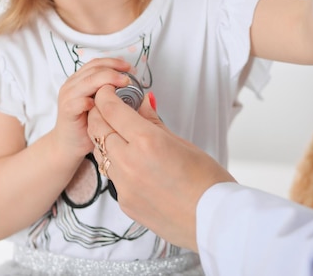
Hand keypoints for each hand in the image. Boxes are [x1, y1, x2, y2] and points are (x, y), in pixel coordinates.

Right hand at [54, 58, 130, 159]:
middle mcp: (72, 84)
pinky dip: (91, 100)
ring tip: (122, 84)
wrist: (68, 145)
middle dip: (113, 70)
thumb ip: (115, 96)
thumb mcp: (103, 107)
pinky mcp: (67, 110)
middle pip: (93, 69)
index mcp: (80, 80)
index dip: (113, 62)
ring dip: (106, 80)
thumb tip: (142, 93)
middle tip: (128, 77)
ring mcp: (68, 96)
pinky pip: (78, 101)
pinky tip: (104, 104)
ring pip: (88, 81)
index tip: (129, 68)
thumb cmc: (88, 126)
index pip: (96, 64)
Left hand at [88, 85, 235, 250]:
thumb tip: (142, 102)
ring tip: (120, 132)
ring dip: (105, 139)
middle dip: (98, 114)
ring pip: (100, 152)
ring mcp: (124, 186)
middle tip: (107, 107)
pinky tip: (132, 161)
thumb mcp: (181, 142)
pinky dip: (116, 163)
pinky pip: (112, 175)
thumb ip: (153, 121)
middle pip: (97, 129)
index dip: (105, 95)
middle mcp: (129, 163)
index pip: (111, 110)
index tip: (107, 90)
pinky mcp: (125, 203)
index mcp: (146, 142)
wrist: (215, 221)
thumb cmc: (207, 180)